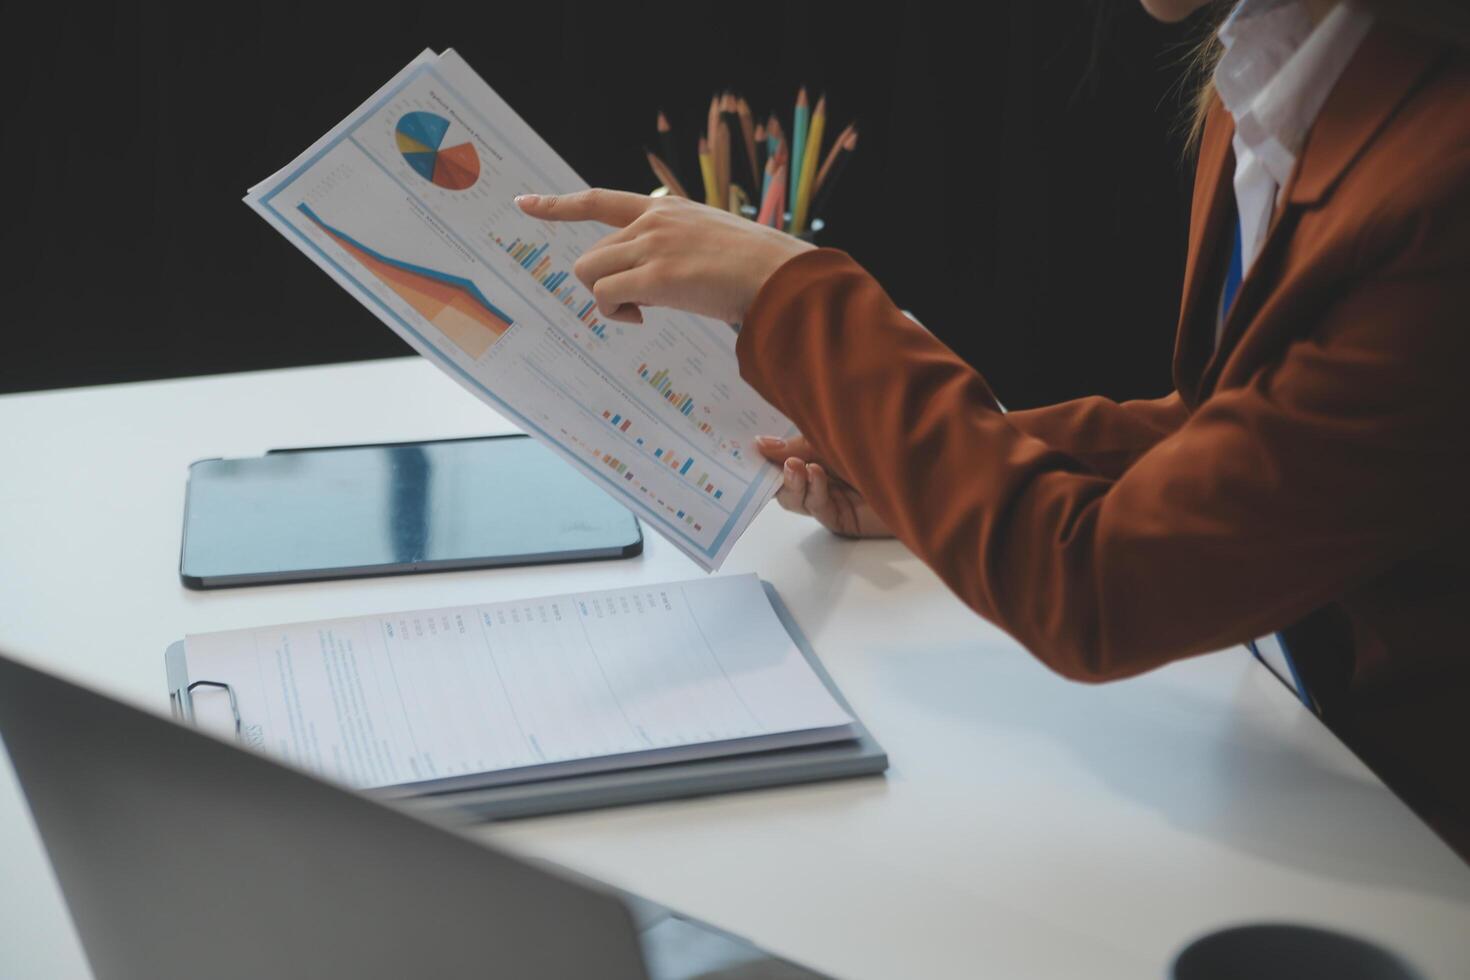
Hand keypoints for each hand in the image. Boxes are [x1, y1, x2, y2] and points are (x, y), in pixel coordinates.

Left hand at [515, 189, 814, 324]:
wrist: (782, 276)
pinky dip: (615, 313)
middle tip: (638, 306)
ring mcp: (653, 246)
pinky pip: (605, 296)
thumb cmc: (758, 271)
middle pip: (590, 256)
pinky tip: (642, 318)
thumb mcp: (712, 245)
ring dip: (607, 301)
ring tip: (642, 311)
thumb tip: (654, 287)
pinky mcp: (657, 276)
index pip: (601, 201)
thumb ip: (677, 252)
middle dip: (603, 285)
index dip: (559, 204)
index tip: (525, 203)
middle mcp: (653, 222)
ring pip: (590, 274)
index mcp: (666, 210)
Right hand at [756, 435, 892, 538]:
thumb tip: (758, 445)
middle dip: (775, 473)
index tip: (747, 451)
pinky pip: (817, 507)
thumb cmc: (881, 444)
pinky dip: (813, 491)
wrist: (926, 469)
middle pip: (783, 482)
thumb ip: (795, 446)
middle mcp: (822, 476)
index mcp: (819, 452)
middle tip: (776, 462)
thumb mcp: (829, 437)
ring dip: (792, 482)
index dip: (764, 457)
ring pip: (795, 498)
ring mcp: (831, 498)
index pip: (782, 457)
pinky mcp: (841, 518)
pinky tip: (817, 474)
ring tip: (797, 466)